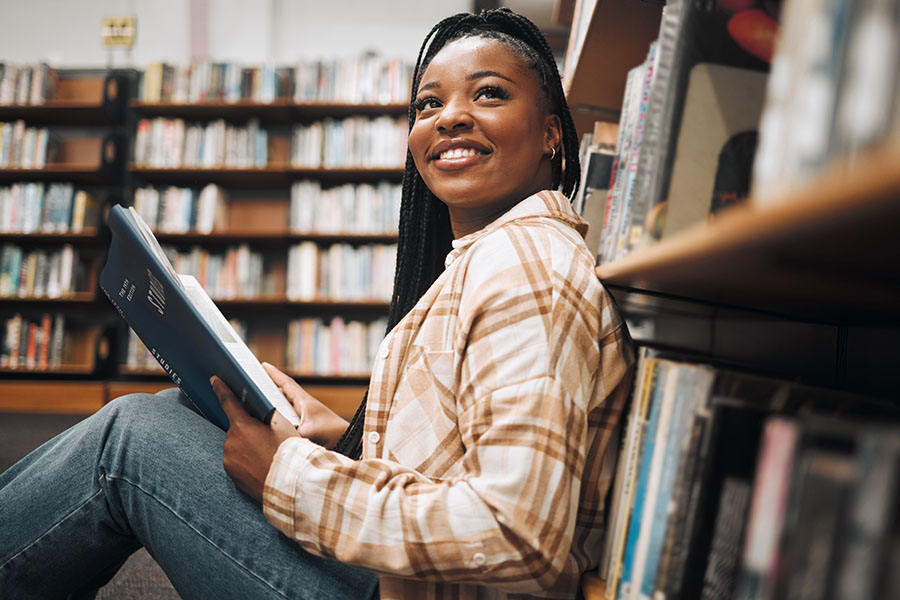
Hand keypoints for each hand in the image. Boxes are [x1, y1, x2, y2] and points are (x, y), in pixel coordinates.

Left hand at [211, 375, 299, 502]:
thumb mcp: (282, 425)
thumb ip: (265, 412)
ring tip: (266, 455)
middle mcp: (231, 441)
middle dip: (247, 429)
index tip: (214, 380)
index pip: (228, 401)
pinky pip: (236, 461)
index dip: (221, 388)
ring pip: (236, 445)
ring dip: (246, 446)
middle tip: (265, 437)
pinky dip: (245, 460)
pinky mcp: (230, 475)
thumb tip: (255, 406)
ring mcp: (229, 459)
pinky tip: (260, 465)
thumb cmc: (288, 451)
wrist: (289, 484)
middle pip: (236, 428)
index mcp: (242, 425)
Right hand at [262, 362, 349, 448]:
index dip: (274, 374)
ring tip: (257, 403)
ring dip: (274, 404)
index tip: (263, 365)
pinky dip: (280, 417)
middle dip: (269, 388)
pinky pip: (289, 418)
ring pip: (286, 407)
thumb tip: (273, 434)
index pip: (287, 384)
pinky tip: (272, 424)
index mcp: (305, 403)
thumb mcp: (307, 433)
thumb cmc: (333, 435)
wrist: (352, 443)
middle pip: (284, 394)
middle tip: (254, 383)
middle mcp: (306, 407)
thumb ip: (288, 434)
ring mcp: (307, 417)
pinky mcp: (309, 427)